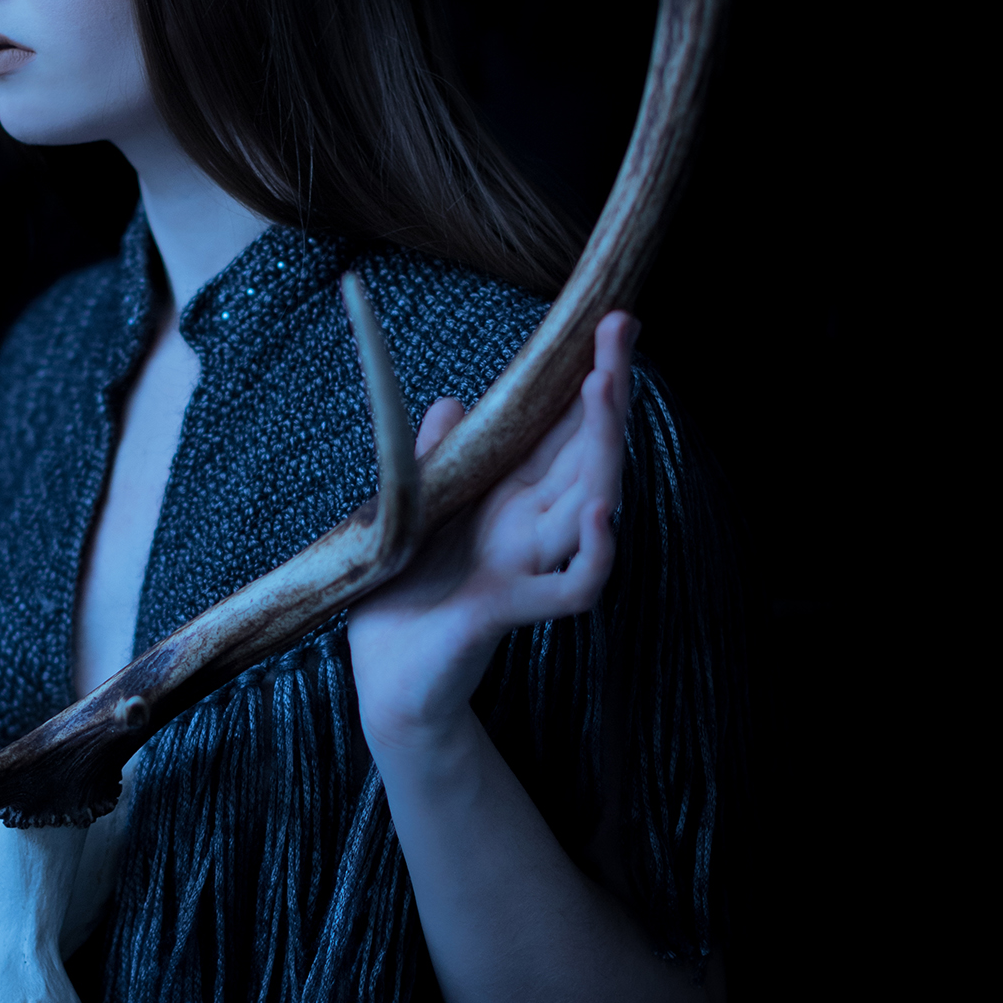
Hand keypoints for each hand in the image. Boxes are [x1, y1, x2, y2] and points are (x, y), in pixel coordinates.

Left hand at [348, 313, 637, 751]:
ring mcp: (529, 568)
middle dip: (608, 390)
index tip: (607, 322)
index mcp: (512, 500)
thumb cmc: (405, 596)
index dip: (589, 378)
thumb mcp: (414, 510)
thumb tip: (456, 402)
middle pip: (589, 453)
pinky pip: (574, 586)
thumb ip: (440, 458)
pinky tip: (599, 513)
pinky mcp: (512, 610)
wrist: (383, 679)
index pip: (564, 430)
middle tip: (619, 329)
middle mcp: (532, 529)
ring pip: (592, 506)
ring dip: (602, 449)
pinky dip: (594, 553)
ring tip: (604, 391)